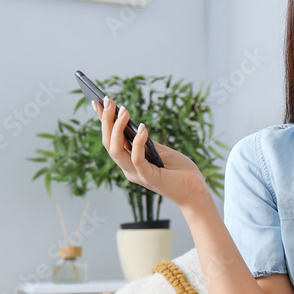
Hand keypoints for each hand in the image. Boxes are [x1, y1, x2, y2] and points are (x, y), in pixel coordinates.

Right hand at [94, 96, 210, 210]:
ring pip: (116, 151)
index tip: (97, 101)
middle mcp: (129, 169)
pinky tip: (142, 127)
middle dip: (106, 121)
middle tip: (108, 101)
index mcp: (130, 162)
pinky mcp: (149, 177)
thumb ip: (146, 143)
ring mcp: (137, 174)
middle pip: (109, 144)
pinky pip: (137, 159)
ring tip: (123, 110)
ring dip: (116, 129)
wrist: (196, 192)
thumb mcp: (161, 152)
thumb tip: (134, 126)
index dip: (103, 122)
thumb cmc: (180, 171)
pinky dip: (137, 142)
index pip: (111, 140)